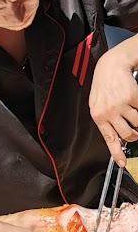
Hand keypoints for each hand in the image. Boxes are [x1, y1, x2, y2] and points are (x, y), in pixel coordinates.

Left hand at [90, 50, 137, 165]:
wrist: (110, 67)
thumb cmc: (104, 88)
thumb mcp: (98, 106)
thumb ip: (106, 121)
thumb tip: (117, 138)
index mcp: (98, 116)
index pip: (109, 139)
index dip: (117, 153)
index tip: (123, 164)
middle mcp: (108, 112)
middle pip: (128, 135)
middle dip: (135, 135)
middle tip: (135, 130)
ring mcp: (121, 105)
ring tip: (133, 111)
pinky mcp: (133, 97)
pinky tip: (134, 102)